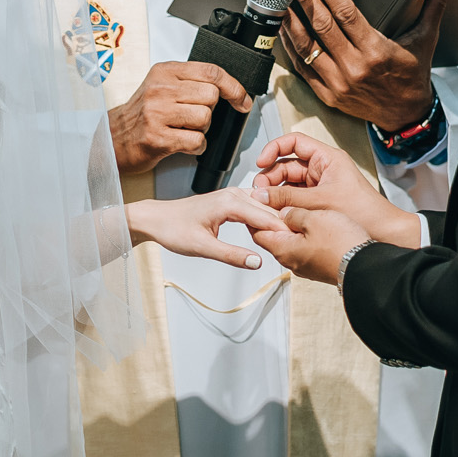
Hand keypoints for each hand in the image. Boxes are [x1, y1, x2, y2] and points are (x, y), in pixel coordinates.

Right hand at [108, 61, 252, 175]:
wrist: (114, 139)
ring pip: (205, 118)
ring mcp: (157, 113)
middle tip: (193, 118)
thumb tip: (229, 88)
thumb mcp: (162, 87)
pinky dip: (196, 146)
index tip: (242, 99)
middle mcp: (160, 89)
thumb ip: (189, 82)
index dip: (234, 87)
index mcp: (165, 72)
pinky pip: (196, 140)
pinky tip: (182, 143)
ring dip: (202, 129)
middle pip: (211, 96)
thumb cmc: (142, 115)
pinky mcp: (158, 137)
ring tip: (184, 130)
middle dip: (209, 111)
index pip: (211, 72)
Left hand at [128, 188, 288, 267]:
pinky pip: (255, 207)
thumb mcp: (202, 247)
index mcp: (229, 202)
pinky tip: (271, 232)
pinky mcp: (230, 200)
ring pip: (264, 208)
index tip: (299, 244)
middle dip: (284, 226)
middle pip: (269, 210)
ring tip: (290, 239)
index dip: (284, 231)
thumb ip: (231, 255)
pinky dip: (265, 219)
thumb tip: (257, 262)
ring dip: (276, 222)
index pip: (267, 217)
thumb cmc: (174, 229)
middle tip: (301, 244)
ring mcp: (233, 195)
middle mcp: (233, 194)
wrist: (156, 219)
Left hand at [251, 205, 372, 286]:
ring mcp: (306, 265)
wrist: (367, 267)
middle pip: (272, 237)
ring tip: (295, 209)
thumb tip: (283, 212)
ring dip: (289, 227)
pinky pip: (305, 248)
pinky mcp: (319, 266)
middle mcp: (291, 261)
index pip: (257, 231)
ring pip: (290, 242)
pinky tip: (313, 223)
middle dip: (271, 219)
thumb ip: (293, 214)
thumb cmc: (341, 244)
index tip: (256, 201)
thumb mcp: (313, 218)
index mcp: (283, 249)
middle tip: (275, 201)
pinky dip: (304, 235)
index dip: (255, 214)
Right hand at [252, 133, 422, 249]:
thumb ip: (288, 197)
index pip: (294, 142)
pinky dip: (284, 203)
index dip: (274, 148)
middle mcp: (323, 168)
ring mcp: (320, 184)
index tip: (261, 162)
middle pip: (287, 164)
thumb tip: (263, 195)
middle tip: (259, 191)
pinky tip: (276, 212)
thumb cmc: (364, 211)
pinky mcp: (319, 200)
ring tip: (265, 204)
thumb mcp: (320, 201)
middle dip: (270, 176)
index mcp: (327, 158)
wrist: (383, 231)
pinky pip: (295, 197)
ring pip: (289, 182)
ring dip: (275, 192)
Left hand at [277, 0, 455, 130]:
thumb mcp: (425, 38)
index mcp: (376, 51)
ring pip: (306, 46)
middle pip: (322, 26)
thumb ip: (434, 5)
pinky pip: (302, 67)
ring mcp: (338, 83)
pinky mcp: (327, 94)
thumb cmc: (412, 74)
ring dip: (290, 21)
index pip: (346, 14)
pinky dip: (290, 47)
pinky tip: (283, 29)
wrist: (405, 115)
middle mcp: (354, 67)